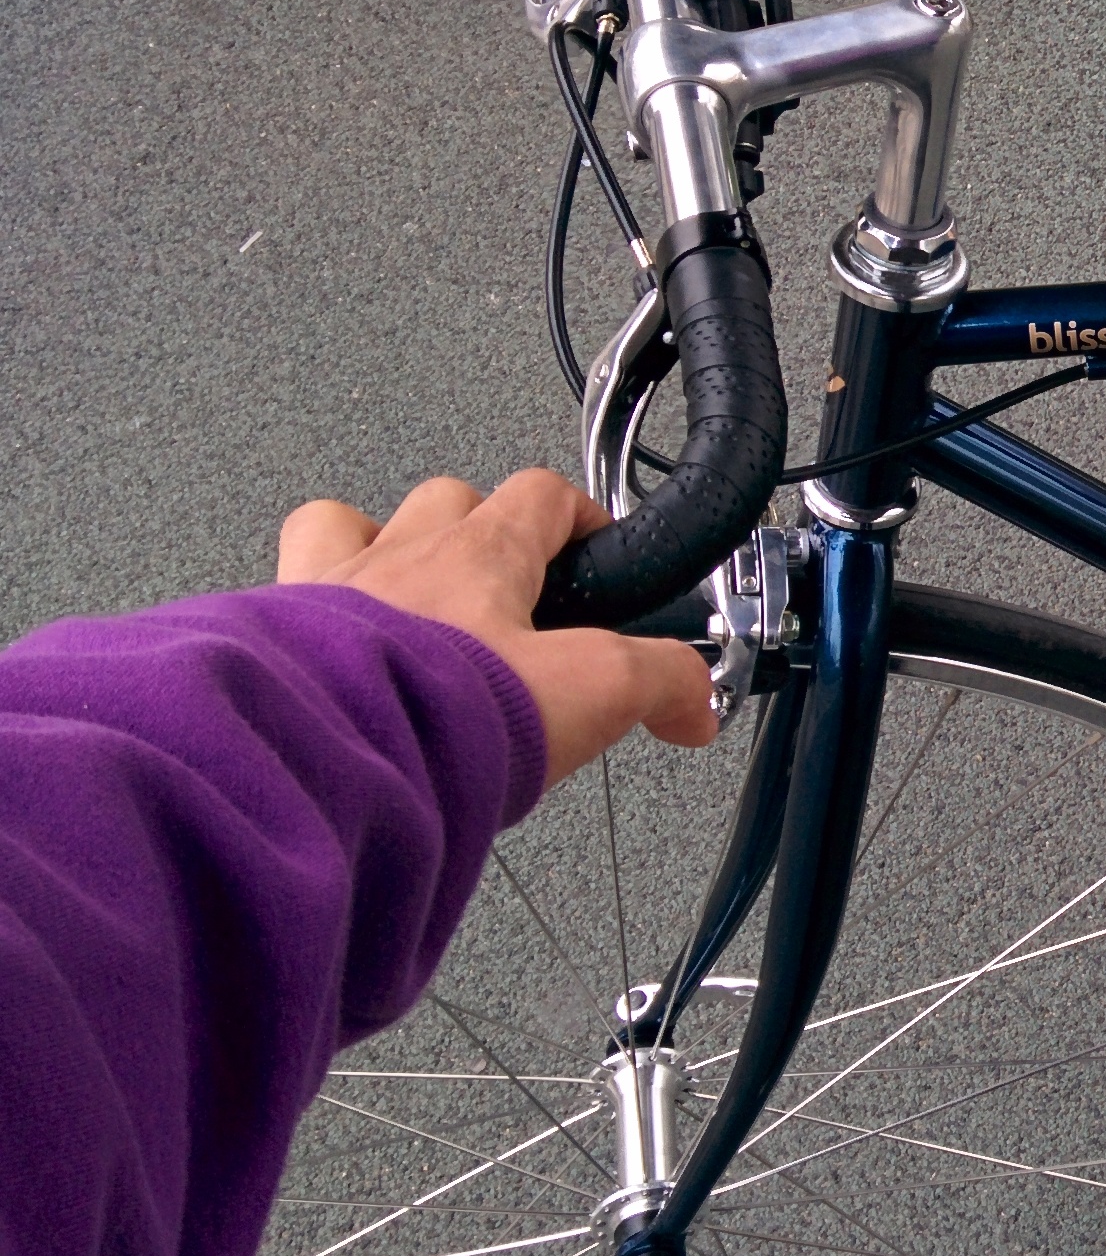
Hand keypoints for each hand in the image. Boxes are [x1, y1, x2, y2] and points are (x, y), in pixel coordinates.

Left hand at [278, 472, 718, 787]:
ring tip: (398, 608)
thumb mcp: (591, 693)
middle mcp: (395, 557)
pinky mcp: (262, 642)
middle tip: (498, 591)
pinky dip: (300, 616)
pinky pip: (275, 598)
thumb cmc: (436, 715)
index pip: (542, 495)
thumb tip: (693, 701)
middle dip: (474, 531)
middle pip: (444, 502)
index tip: (592, 549)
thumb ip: (656, 684)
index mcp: (479, 554)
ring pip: (344, 529)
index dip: (576, 517)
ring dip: (374, 551)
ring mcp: (319, 594)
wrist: (315, 760)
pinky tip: (324, 661)